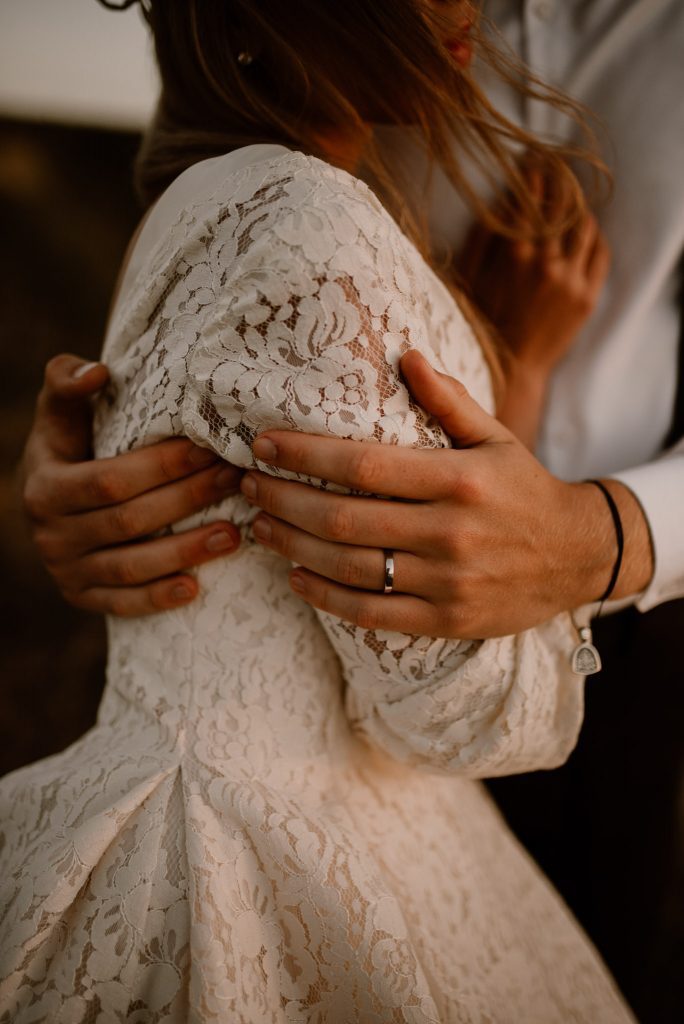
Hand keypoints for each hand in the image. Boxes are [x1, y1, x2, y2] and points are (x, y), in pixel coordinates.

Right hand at [21, 354, 242, 616]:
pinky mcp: (81, 597)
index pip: (110, 480)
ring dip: (185, 552)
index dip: (163, 466)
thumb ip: (67, 382)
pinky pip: (123, 604)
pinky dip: (158, 598)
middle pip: (129, 521)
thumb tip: (96, 372)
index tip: (209, 449)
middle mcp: (51, 534)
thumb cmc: (65, 447)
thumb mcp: (58, 414)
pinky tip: (195, 588)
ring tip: (233, 533)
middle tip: (234, 480)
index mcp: (45, 487)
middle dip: (187, 500)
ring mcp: (65, 571)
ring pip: (131, 567)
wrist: (42, 502)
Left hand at [240, 351, 653, 638]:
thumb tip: (405, 355)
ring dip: (293, 545)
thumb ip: (449, 400)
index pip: (365, 466)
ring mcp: (447, 581)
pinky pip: (371, 613)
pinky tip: (295, 576)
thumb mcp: (497, 437)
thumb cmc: (524, 489)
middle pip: (344, 518)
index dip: (306, 454)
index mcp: (460, 480)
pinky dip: (325, 596)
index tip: (263, 445)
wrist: (577, 556)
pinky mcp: (445, 620)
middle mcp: (450, 532)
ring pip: (350, 566)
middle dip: (284, 499)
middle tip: (245, 486)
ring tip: (258, 526)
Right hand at [460, 165, 610, 445]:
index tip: (532, 156)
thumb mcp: (469, 279)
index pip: (530, 198)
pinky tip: (584, 228)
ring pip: (585, 225)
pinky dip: (594, 234)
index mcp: (514, 255)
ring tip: (572, 195)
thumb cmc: (482, 322)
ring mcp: (571, 280)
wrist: (511, 367)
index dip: (532, 173)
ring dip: (579, 204)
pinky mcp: (587, 296)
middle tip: (556, 164)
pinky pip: (599, 252)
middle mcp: (546, 263)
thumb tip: (496, 201)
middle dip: (559, 179)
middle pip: (561, 204)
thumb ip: (481, 238)